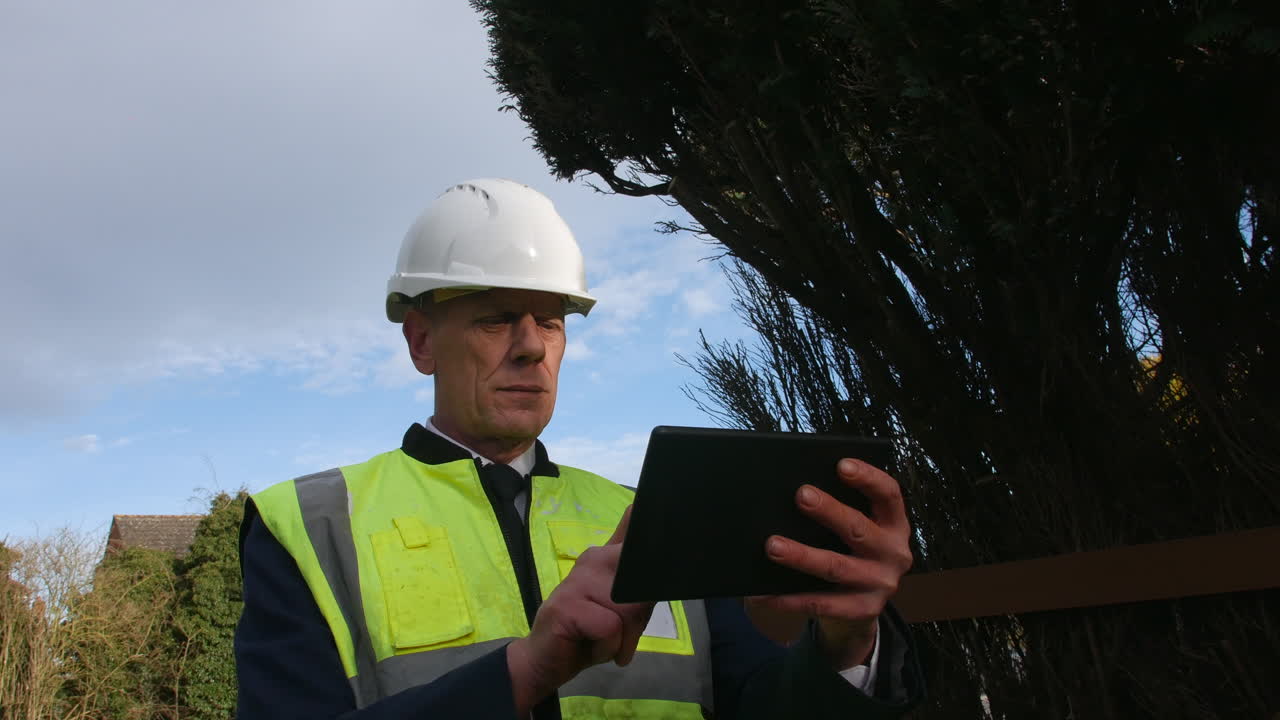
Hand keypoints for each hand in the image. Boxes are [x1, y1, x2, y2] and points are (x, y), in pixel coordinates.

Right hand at [507, 506, 654, 713]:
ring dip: (621, 637)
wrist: (544, 659)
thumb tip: (642, 518)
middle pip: (641, 582)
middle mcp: (591, 560)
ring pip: (628, 608)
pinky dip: (606, 646)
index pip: (634, 533)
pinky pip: (611, 628)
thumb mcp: (621, 603)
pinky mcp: (567, 605)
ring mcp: (577, 580)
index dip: (649, 536)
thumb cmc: (587, 630)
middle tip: (615, 629)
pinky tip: (587, 644)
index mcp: (604, 556)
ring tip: (599, 637)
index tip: (658, 515)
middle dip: (638, 615)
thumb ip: (635, 572)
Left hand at [745, 458, 912, 668]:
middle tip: (800, 495)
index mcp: (894, 525)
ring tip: (772, 545)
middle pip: (859, 529)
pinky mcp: (862, 611)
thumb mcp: (857, 531)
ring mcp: (879, 585)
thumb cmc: (850, 553)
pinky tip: (762, 592)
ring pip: (836, 567)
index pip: (889, 494)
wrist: (861, 611)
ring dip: (802, 555)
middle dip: (829, 511)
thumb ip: (839, 511)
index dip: (868, 478)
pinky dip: (788, 598)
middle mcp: (893, 554)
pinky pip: (820, 603)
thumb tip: (798, 493)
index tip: (841, 464)